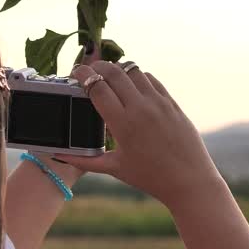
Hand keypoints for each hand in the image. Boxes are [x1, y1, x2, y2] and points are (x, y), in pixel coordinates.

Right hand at [62, 62, 224, 209]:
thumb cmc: (150, 177)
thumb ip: (83, 160)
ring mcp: (159, 103)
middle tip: (88, 72)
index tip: (74, 73)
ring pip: (133, 70)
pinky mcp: (172, 103)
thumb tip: (59, 155)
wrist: (189, 181)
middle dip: (96, 67)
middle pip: (113, 72)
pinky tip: (131, 84)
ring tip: (108, 76)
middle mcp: (141, 108)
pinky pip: (151, 79)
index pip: (97, 87)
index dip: (82, 76)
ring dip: (117, 69)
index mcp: (123, 124)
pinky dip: (137, 76)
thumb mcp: (114, 168)